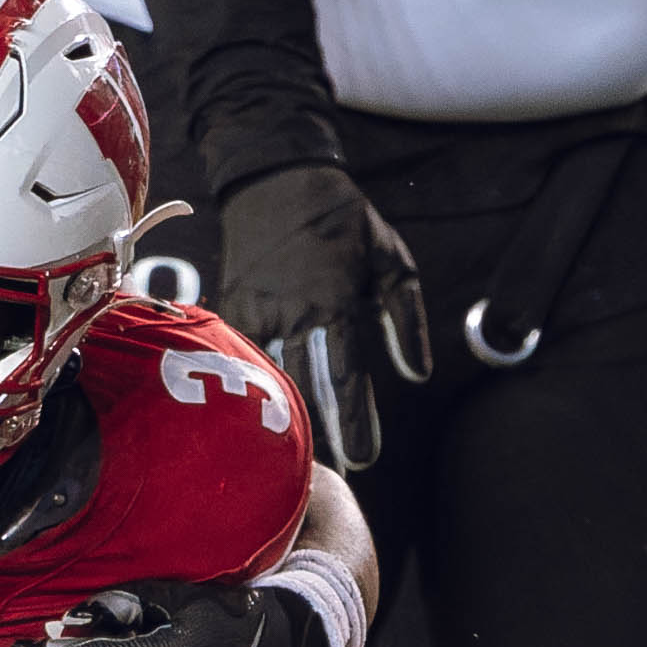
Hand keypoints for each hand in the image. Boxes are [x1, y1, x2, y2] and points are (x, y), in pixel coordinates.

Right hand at [212, 163, 424, 474]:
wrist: (276, 179)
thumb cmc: (345, 220)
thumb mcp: (393, 262)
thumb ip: (405, 321)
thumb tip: (416, 375)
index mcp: (335, 302)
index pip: (346, 376)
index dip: (355, 422)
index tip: (366, 458)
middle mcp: (293, 311)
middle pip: (305, 388)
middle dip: (321, 432)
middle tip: (337, 468)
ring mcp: (256, 308)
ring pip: (267, 375)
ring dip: (283, 414)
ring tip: (297, 448)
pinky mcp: (230, 303)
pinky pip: (240, 351)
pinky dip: (250, 380)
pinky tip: (255, 408)